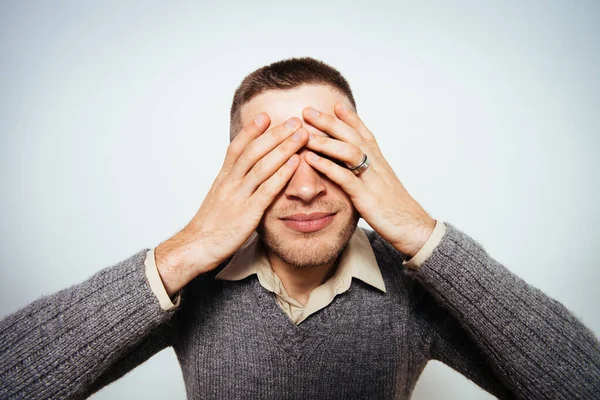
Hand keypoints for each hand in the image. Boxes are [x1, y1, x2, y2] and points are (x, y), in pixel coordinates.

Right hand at [155, 114, 307, 295]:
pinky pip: (267, 190)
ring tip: (301, 135)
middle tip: (294, 120)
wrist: (196, 248)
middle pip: (254, 151)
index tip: (266, 116)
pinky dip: (282, 174)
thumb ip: (233, 185)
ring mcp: (239, 197)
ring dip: (284, 148)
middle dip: (275, 134)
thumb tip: (246, 175)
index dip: (251, 131)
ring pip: (262, 166)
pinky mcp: (248, 213)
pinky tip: (295, 163)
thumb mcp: (220, 199)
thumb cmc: (211, 226)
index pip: (237, 147)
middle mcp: (230, 183)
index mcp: (223, 178)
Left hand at [302, 104, 434, 258]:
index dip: (350, 118)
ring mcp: (372, 179)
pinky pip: (345, 177)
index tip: (335, 104)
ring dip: (325, 141)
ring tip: (304, 134)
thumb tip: (356, 167)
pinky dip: (327, 166)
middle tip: (308, 111)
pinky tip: (310, 160)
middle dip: (329, 122)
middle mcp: (377, 165)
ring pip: (349, 152)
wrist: (413, 228)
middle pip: (352, 136)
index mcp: (380, 162)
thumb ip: (369, 173)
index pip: (364, 133)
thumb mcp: (382, 185)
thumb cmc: (394, 209)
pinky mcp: (366, 196)